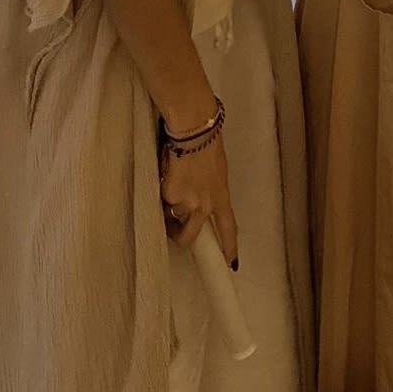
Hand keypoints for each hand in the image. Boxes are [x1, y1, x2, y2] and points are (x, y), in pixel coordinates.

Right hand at [160, 137, 238, 267]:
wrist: (193, 128)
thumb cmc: (206, 142)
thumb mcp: (216, 171)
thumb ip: (208, 190)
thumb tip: (195, 199)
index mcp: (221, 196)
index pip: (228, 228)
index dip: (230, 248)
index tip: (232, 263)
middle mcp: (205, 205)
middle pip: (189, 236)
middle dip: (179, 236)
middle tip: (172, 226)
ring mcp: (186, 202)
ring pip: (171, 214)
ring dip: (168, 204)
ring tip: (172, 179)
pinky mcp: (169, 194)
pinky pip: (160, 198)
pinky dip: (160, 188)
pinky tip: (167, 170)